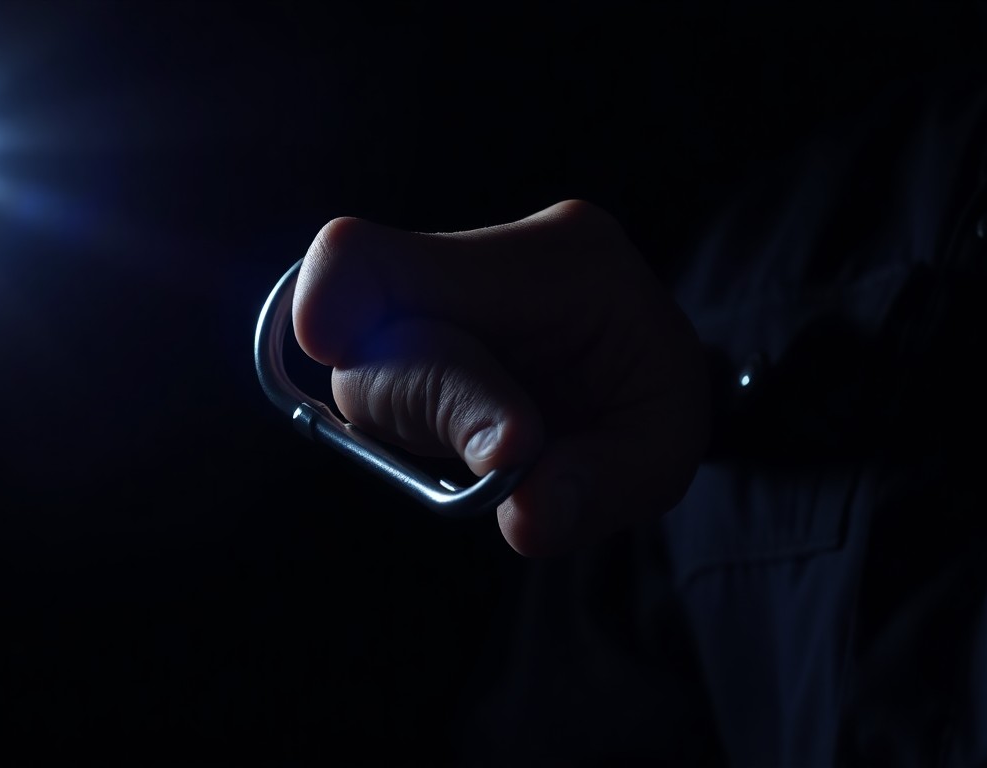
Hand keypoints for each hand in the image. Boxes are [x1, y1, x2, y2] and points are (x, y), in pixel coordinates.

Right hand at [293, 200, 708, 555]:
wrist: (642, 373)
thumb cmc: (652, 406)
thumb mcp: (662, 457)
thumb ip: (597, 487)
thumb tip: (523, 515)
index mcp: (564, 261)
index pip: (413, 261)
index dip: (341, 294)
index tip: (323, 338)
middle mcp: (493, 253)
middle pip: (368, 318)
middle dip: (419, 410)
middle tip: (508, 454)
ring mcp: (445, 278)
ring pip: (364, 358)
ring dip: (419, 422)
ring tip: (512, 436)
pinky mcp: (416, 314)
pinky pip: (375, 370)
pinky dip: (411, 420)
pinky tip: (470, 423)